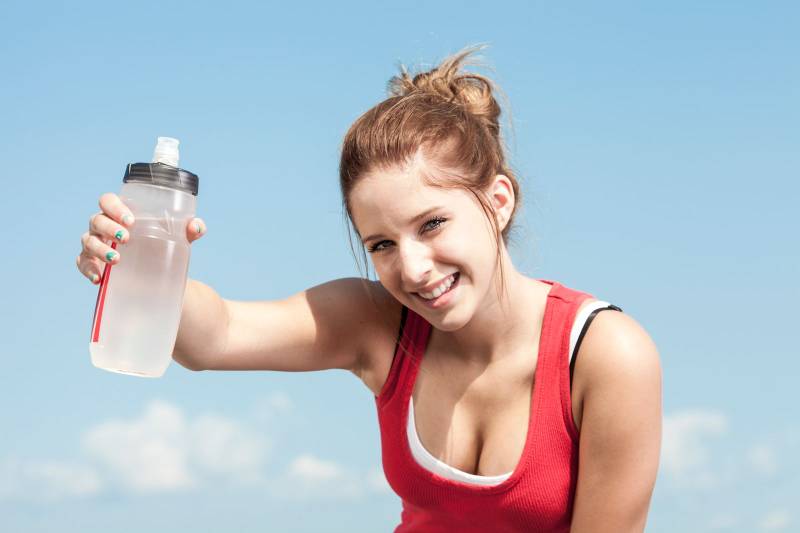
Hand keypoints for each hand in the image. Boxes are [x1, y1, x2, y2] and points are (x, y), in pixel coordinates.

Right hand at [76, 192, 205, 284]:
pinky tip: (99, 278)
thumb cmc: (162, 247)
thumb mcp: (178, 238)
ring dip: (100, 249)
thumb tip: (197, 226)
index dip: (114, 207)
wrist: (157, 276)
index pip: (108, 201)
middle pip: (97, 219)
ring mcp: (95, 244)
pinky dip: (88, 269)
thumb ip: (190, 229)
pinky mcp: (92, 263)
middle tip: (126, 238)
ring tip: (117, 260)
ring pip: (88, 240)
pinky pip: (82, 263)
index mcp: (120, 213)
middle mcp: (104, 226)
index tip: (130, 219)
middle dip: (109, 227)